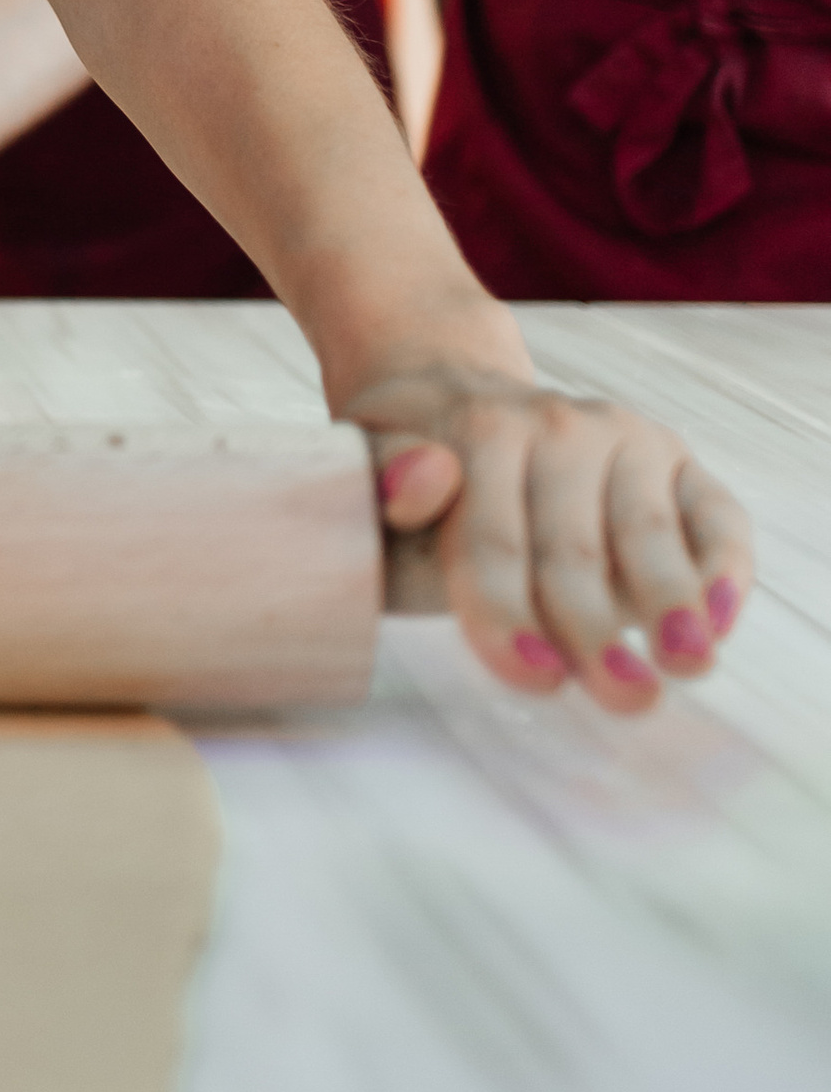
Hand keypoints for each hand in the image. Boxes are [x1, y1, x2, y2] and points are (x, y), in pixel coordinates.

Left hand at [349, 363, 754, 708]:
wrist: (450, 392)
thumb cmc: (407, 457)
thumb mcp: (366, 460)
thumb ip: (380, 476)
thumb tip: (427, 480)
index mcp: (479, 430)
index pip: (492, 539)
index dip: (509, 613)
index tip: (531, 678)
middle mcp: (559, 426)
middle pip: (574, 547)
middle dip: (595, 628)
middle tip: (622, 699)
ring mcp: (625, 440)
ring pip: (648, 530)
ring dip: (670, 601)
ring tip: (686, 665)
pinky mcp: (675, 461)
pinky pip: (713, 514)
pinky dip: (724, 566)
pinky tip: (721, 620)